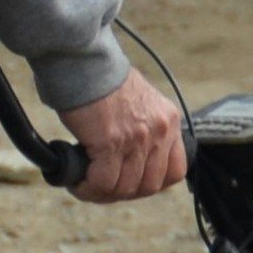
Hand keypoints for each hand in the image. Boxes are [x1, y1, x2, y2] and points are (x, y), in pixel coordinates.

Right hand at [62, 72, 185, 204]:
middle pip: (149, 186)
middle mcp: (158, 130)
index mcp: (168, 119)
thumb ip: (141, 127)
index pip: (175, 171)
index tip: (131, 182)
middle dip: (124, 192)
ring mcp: (137, 138)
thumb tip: (125, 158)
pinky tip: (76, 181)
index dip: (152, 183)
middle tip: (101, 185)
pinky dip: (88, 187)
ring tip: (84, 184)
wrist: (84, 60)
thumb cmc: (100, 78)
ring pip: (125, 188)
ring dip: (102, 192)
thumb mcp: (137, 101)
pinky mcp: (111, 142)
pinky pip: (103, 182)